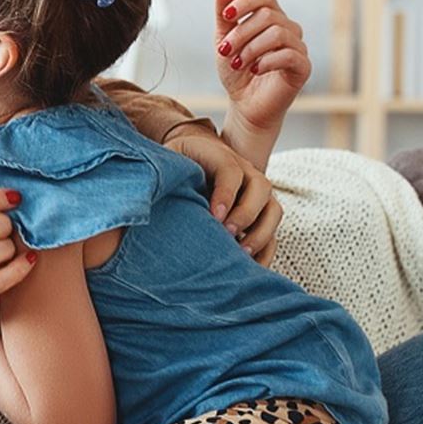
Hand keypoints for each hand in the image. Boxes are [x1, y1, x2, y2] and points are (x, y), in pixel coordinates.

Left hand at [165, 133, 282, 265]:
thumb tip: (149, 195)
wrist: (192, 158)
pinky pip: (272, 232)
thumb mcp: (170, 161)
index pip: (230, 170)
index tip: (215, 216)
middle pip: (261, 187)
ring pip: (273, 210)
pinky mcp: (259, 214)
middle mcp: (245, 171)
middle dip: (246, 213)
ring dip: (261, 233)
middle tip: (228, 233)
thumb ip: (166, 173)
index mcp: (221, 155)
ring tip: (241, 253)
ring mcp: (256, 193)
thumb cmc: (178, 163)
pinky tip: (251, 268)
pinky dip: (266, 250)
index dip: (226, 193)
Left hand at [214, 0, 311, 134]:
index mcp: (270, 18)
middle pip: (268, 16)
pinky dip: (267, 61)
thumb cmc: (236, 70)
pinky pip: (290, 55)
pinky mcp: (303, 67)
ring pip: (278, 33)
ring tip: (237, 63)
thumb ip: (225, 15)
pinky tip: (255, 70)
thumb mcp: (224, 40)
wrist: (245, 104)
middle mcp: (288, 29)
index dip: (245, 2)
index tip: (226, 16)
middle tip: (223, 51)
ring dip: (251, 49)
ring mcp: (298, 48)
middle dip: (240, 33)